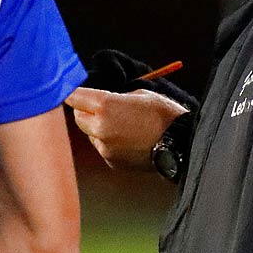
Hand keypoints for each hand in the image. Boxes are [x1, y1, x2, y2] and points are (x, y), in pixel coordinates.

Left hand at [66, 87, 185, 171]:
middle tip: (98, 106)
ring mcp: (105, 147)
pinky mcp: (111, 161)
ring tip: (120, 124)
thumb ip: (114, 97)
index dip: (73, 92)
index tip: (72, 90)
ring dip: (96, 127)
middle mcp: (99, 127)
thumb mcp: (138, 94)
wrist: (180, 144)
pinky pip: (103, 147)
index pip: (74, 97)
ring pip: (90, 134)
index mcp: (105, 105)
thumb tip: (101, 100)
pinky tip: (127, 138)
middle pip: (78, 116)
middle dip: (85, 110)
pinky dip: (109, 141)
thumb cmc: (163, 114)